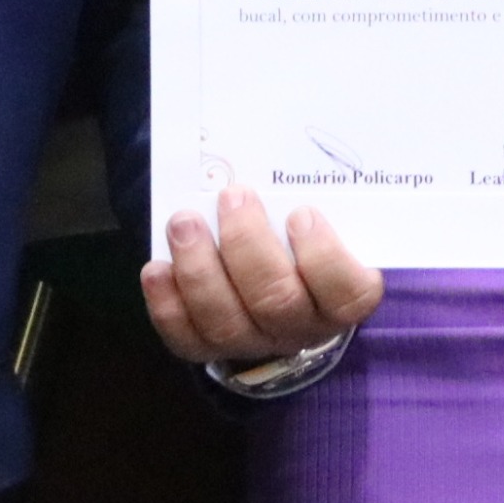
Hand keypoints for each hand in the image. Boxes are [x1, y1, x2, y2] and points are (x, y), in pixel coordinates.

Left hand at [140, 186, 383, 366]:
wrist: (273, 291)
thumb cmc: (300, 242)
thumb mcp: (320, 224)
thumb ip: (314, 203)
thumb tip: (286, 153)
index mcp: (337, 299)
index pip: (347, 293)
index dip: (324, 256)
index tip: (301, 213)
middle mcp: (298, 328)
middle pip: (276, 300)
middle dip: (246, 244)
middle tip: (232, 196)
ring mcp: (252, 342)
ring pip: (226, 321)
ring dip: (199, 268)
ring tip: (184, 222)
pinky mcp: (209, 349)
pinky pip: (187, 338)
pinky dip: (167, 304)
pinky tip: (157, 268)